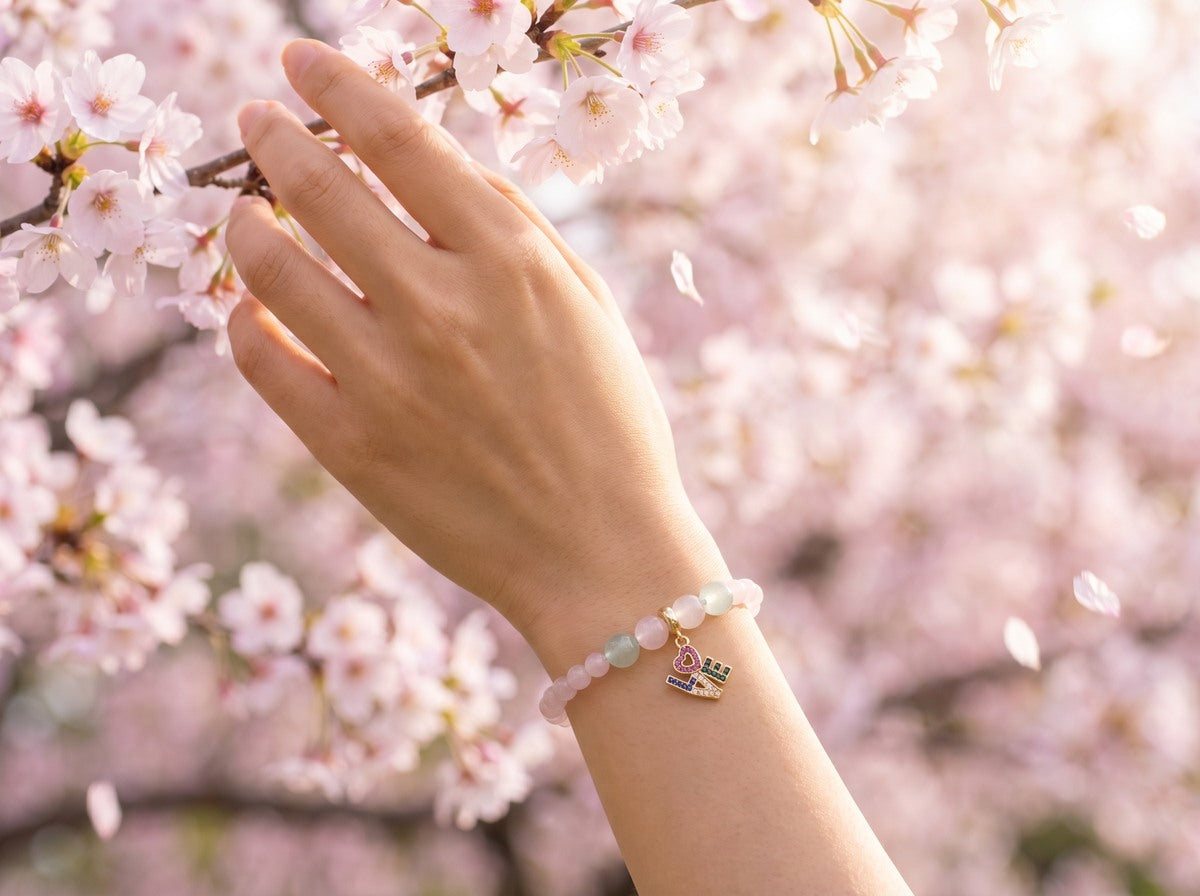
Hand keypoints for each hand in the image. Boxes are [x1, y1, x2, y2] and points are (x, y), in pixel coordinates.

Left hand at [225, 40, 727, 665]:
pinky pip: (261, 360)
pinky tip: (250, 307)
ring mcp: (387, 378)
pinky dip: (243, 320)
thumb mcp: (588, 305)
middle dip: (271, 136)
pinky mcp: (350, 445)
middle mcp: (440, 307)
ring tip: (240, 212)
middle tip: (251, 120)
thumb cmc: (607, 424)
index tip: (300, 60)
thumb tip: (444, 164)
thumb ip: (517, 225)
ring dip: (243, 222)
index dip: (336, 84)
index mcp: (509, 261)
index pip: (398, 136)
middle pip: (319, 186)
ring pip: (271, 266)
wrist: (599, 555)